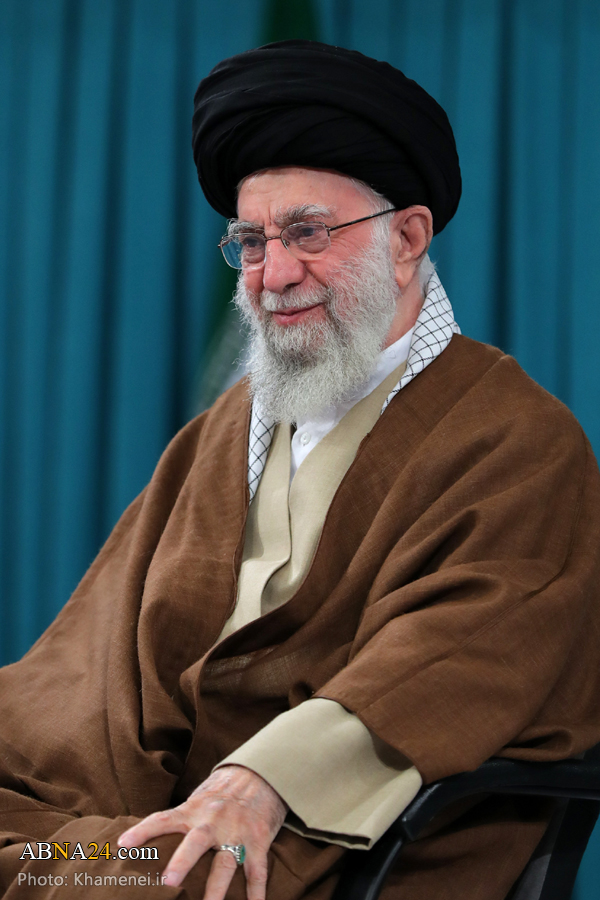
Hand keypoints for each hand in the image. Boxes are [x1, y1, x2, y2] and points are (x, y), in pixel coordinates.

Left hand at [118, 765, 286, 899]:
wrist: (260, 775)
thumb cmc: (222, 793)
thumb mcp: (199, 799)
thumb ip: (180, 819)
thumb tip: (150, 840)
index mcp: (195, 809)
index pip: (164, 819)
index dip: (143, 830)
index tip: (123, 844)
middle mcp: (215, 820)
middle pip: (196, 842)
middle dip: (182, 862)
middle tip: (168, 882)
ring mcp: (237, 832)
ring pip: (226, 862)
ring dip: (217, 887)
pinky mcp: (258, 841)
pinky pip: (257, 871)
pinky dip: (256, 893)